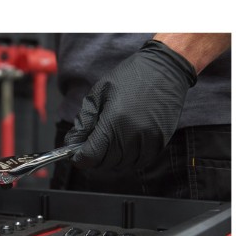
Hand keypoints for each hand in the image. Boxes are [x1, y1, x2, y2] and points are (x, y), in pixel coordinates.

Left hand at [64, 39, 196, 170]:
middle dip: (94, 160)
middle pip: (106, 163)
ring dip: (111, 161)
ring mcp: (148, 140)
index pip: (91, 156)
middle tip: (90, 149)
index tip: (76, 155)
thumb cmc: (129, 78)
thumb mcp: (98, 94)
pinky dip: (129, 160)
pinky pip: (141, 162)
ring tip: (107, 147)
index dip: (80, 159)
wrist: (164, 69)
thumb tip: (72, 143)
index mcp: (114, 121)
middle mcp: (132, 135)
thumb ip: (84, 121)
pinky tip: (123, 148)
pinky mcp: (160, 142)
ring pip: (123, 165)